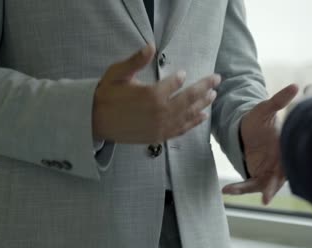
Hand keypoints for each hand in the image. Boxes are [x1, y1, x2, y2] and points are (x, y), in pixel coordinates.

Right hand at [93, 45, 220, 143]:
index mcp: (151, 94)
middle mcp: (160, 112)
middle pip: (188, 99)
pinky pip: (181, 130)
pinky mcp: (159, 137)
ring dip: (203, 104)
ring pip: (188, 114)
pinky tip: (202, 116)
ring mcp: (161, 127)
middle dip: (204, 88)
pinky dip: (193, 123)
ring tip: (213, 95)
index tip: (184, 73)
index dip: (181, 78)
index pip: (175, 83)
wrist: (95, 120)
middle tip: (216, 80)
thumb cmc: (106, 94)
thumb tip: (151, 45)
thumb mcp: (118, 74)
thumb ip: (136, 61)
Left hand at [222, 85, 297, 204]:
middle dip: (272, 189)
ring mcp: (269, 172)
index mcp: (285, 148)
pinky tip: (225, 189)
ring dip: (250, 190)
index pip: (289, 162)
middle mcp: (279, 163)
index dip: (287, 172)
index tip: (281, 179)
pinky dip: (238, 188)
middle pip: (278, 179)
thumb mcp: (266, 109)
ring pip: (262, 186)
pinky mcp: (257, 176)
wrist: (247, 129)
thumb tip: (295, 86)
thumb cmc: (259, 119)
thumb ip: (279, 101)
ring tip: (231, 190)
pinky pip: (249, 185)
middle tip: (265, 199)